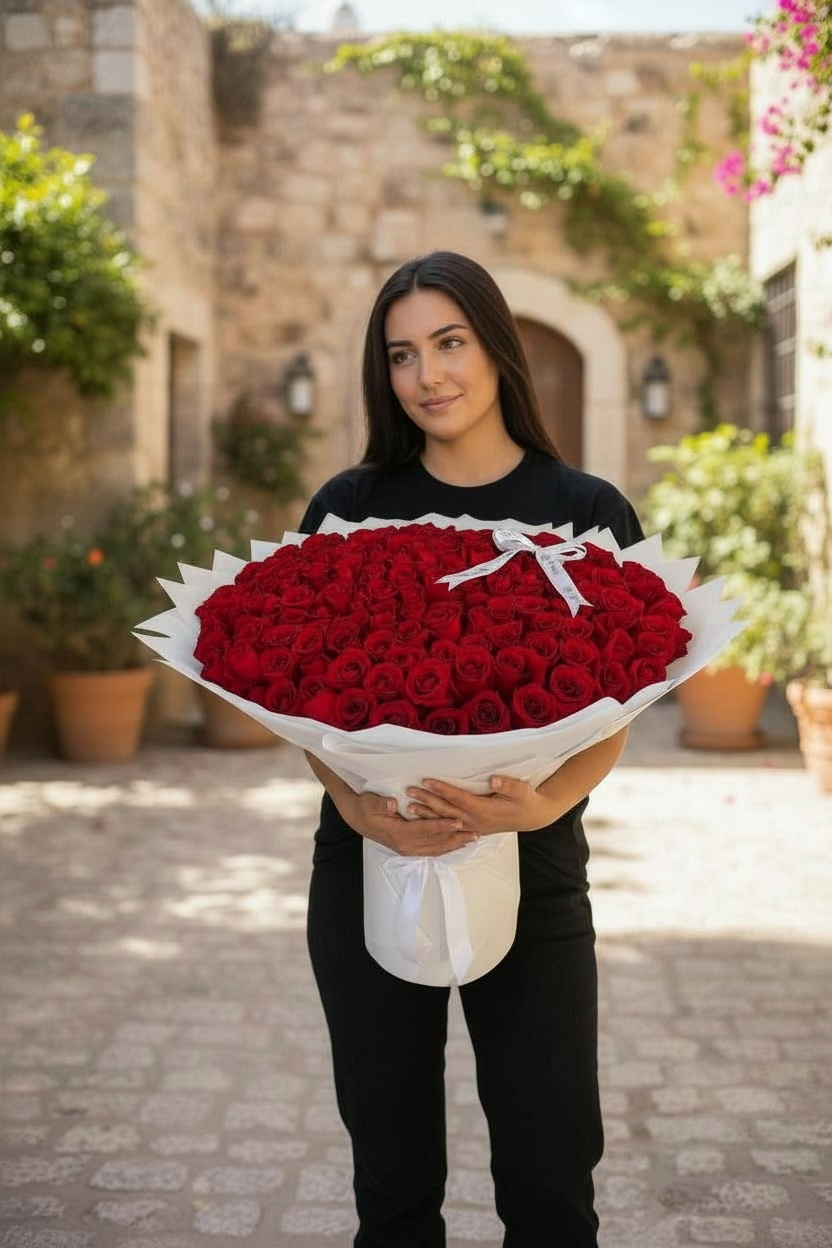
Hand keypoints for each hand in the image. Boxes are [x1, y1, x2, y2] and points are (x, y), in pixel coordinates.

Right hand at [340, 789, 478, 857]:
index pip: (425, 829)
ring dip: (454, 845)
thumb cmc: (364, 807)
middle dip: (456, 838)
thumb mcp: (369, 802)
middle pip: (435, 843)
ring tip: (471, 840)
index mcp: (398, 833)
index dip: (443, 825)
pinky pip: (430, 851)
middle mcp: (404, 845)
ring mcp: (406, 849)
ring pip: (435, 849)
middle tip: (475, 833)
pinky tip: (456, 845)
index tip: (459, 821)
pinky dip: (445, 849)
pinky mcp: (408, 849)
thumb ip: (381, 804)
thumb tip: (391, 804)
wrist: (356, 818)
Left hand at [405, 775, 557, 836]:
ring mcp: (473, 827)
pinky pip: (450, 828)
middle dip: (426, 800)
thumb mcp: (521, 790)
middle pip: (445, 810)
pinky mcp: (473, 829)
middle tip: (409, 790)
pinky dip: (435, 824)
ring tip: (409, 806)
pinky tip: (424, 820)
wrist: (532, 817)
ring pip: (444, 821)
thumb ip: (507, 785)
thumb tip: (494, 780)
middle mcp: (474, 821)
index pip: (457, 798)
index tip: (426, 780)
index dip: (441, 789)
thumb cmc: (526, 800)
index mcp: (483, 810)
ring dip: (426, 814)